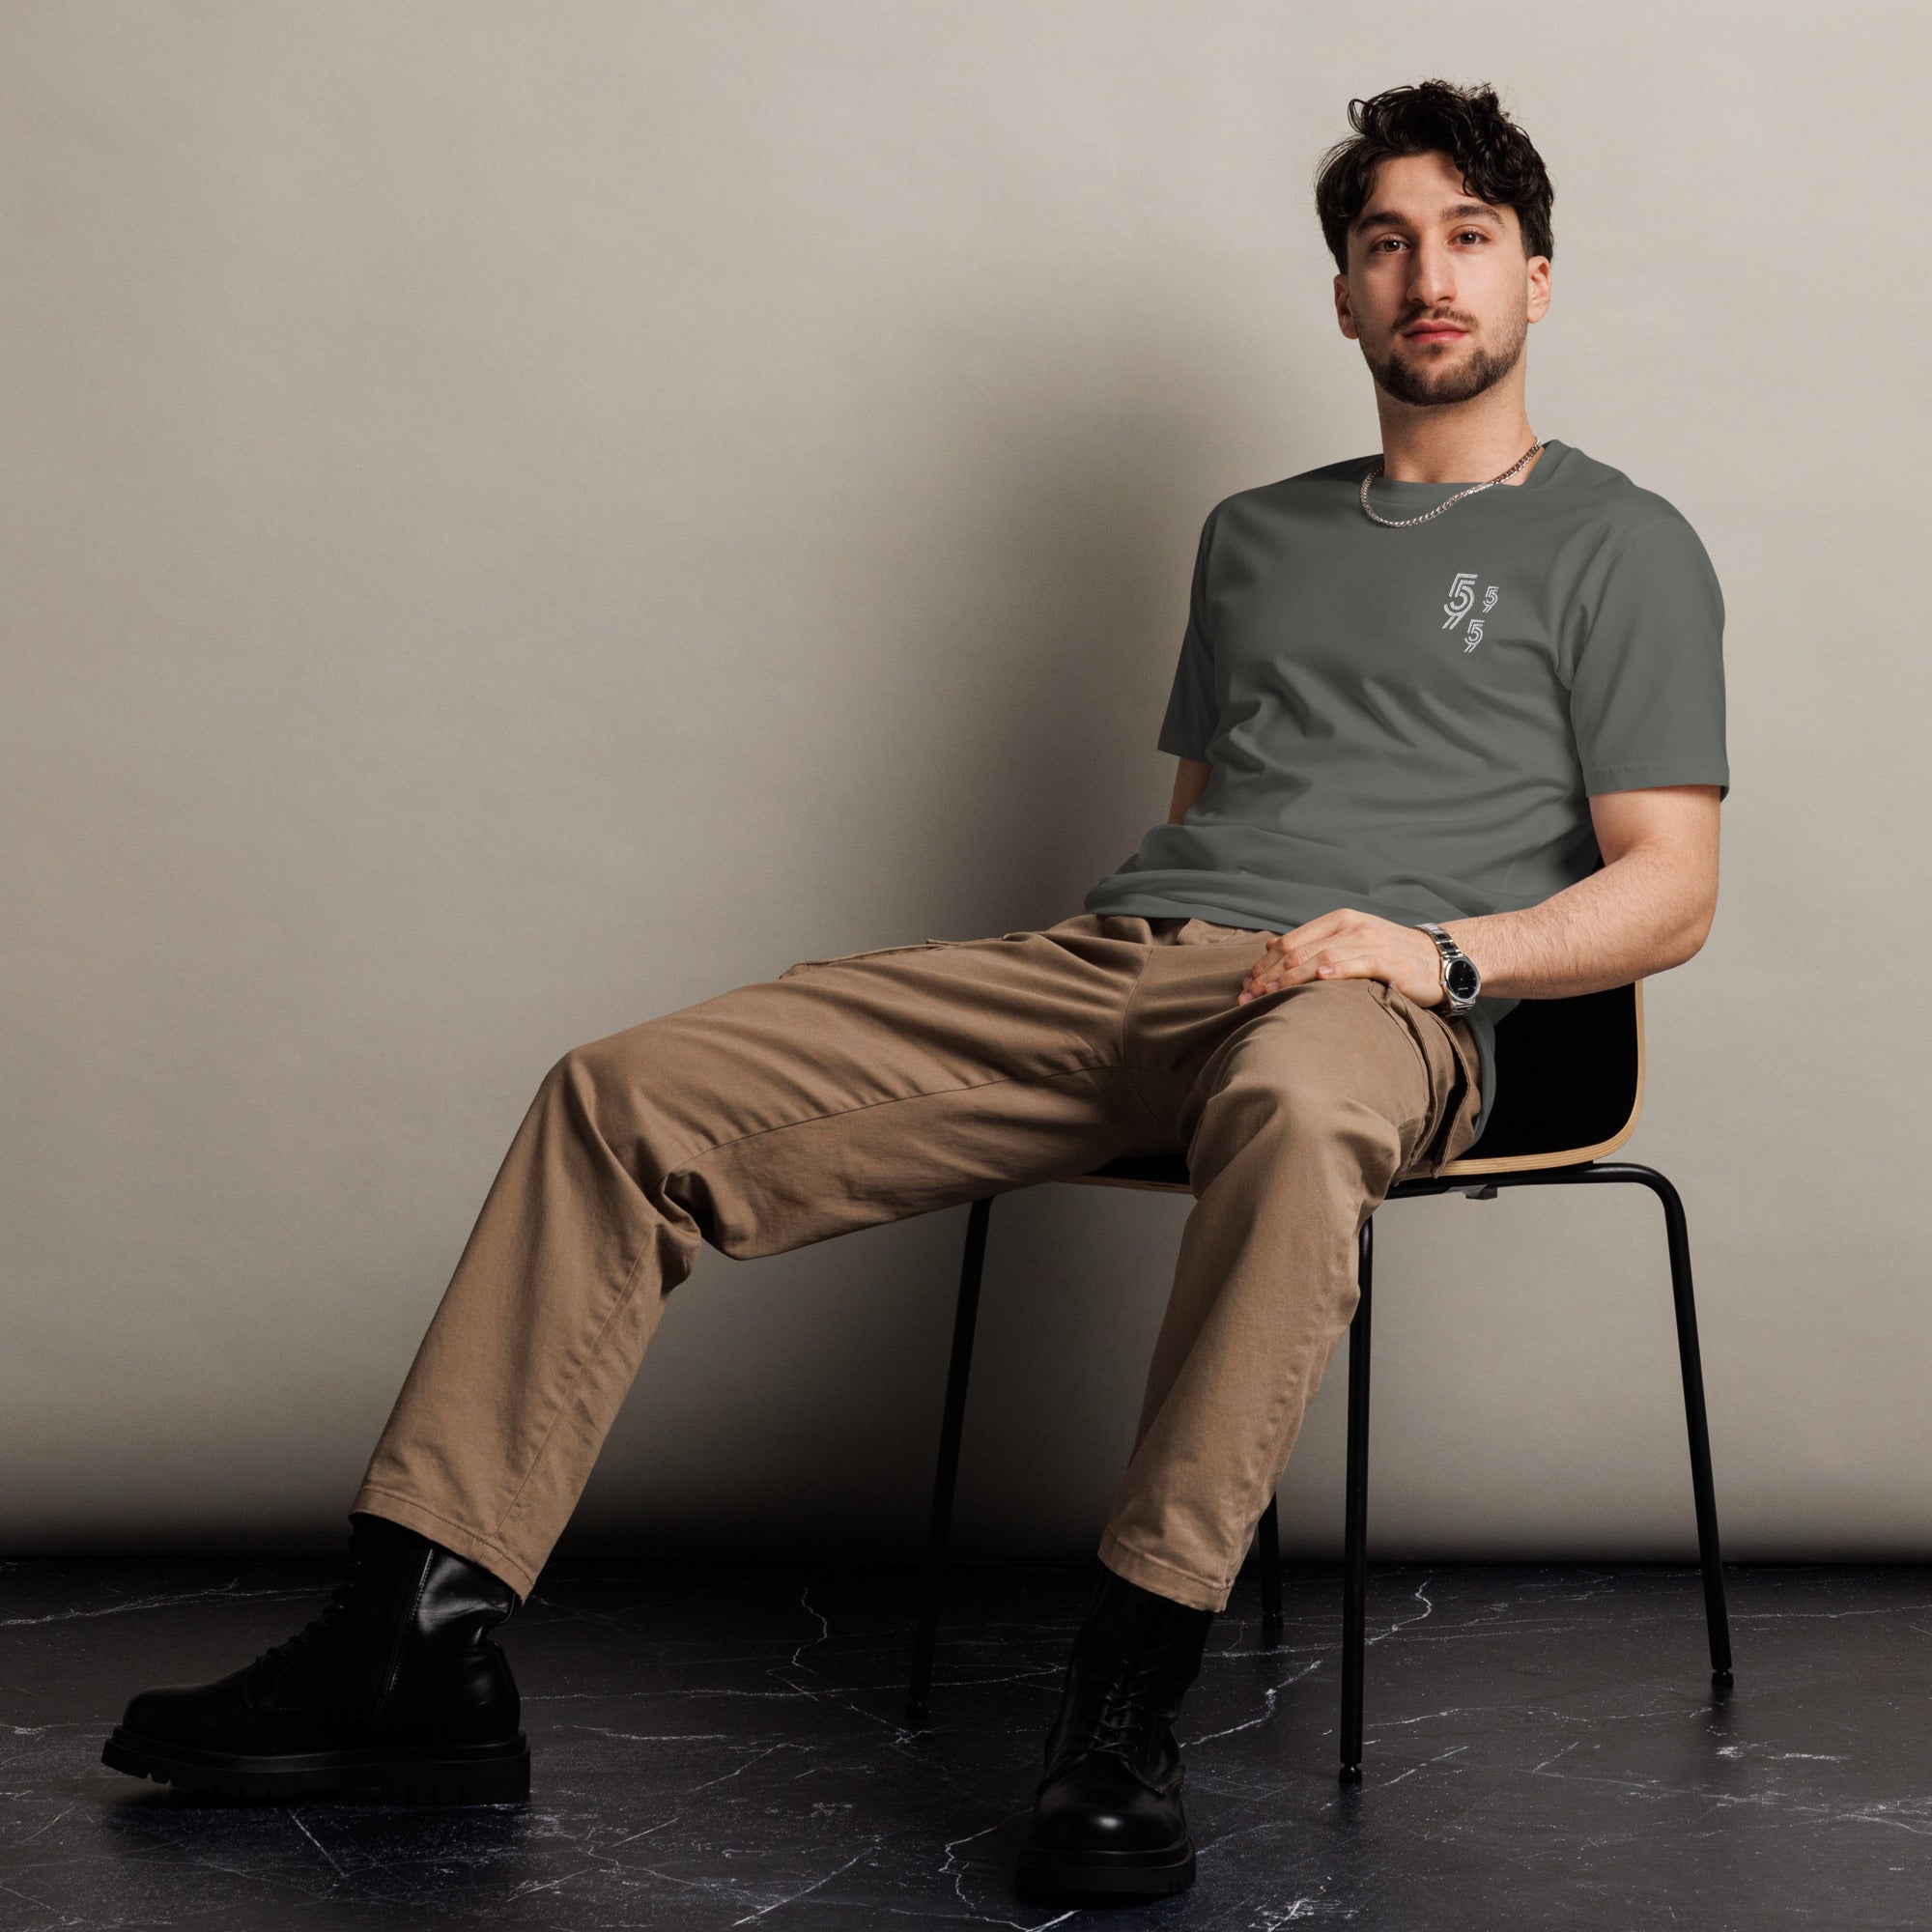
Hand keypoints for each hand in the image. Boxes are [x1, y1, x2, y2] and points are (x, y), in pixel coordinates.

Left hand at [1236, 909, 1446, 1007]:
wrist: (1436, 958)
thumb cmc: (1388, 954)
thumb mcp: (1348, 940)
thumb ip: (1313, 943)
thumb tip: (1271, 947)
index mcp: (1337, 921)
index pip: (1290, 941)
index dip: (1265, 964)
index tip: (1246, 986)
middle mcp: (1351, 927)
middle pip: (1299, 950)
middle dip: (1270, 975)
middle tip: (1248, 997)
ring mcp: (1370, 942)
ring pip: (1322, 957)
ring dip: (1291, 977)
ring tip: (1270, 993)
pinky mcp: (1388, 961)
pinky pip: (1357, 963)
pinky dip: (1336, 970)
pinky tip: (1319, 978)